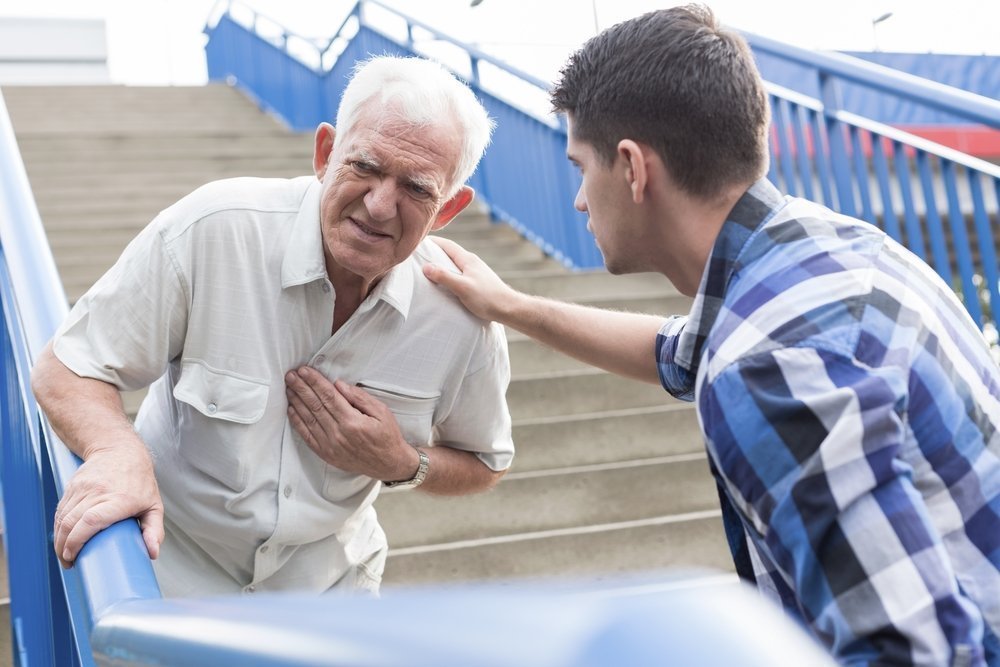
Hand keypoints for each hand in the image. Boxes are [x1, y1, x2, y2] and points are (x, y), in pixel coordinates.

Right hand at [53, 443, 163, 567]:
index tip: (74, 556)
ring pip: (63, 517)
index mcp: (120, 500)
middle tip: (68, 562)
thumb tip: (153, 553)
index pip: (92, 520)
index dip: (78, 540)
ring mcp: (83, 488)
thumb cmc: (139, 480)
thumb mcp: (153, 505)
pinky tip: (61, 538)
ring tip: (64, 554)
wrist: (121, 450)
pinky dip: (58, 526)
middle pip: (72, 522)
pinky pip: (60, 509)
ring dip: (59, 539)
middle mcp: (99, 492)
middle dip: (64, 547)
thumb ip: (154, 530)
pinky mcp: (72, 486)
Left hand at [285, 367, 418, 480]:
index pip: (328, 396)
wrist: (388, 464)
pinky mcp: (326, 453)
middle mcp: (338, 433)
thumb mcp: (381, 412)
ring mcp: (330, 445)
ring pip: (308, 419)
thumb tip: (339, 385)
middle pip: (315, 405)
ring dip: (296, 401)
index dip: (315, 382)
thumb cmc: (387, 436)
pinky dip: (297, 422)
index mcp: (352, 421)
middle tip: (291, 375)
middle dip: (301, 388)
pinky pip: (307, 435)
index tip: (305, 371)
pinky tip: (292, 410)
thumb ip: (360, 397)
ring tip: (289, 388)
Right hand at [422, 237, 518, 322]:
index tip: (418, 241)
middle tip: (418, 255)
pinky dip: (449, 274)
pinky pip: (459, 273)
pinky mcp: (478, 282)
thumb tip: (425, 266)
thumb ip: (444, 276)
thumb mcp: (462, 287)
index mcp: (468, 259)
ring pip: (455, 264)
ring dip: (442, 264)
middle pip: (450, 253)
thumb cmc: (487, 298)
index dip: (432, 241)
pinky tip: (446, 283)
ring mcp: (476, 272)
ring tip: (428, 269)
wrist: (509, 309)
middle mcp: (472, 262)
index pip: (447, 244)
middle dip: (435, 252)